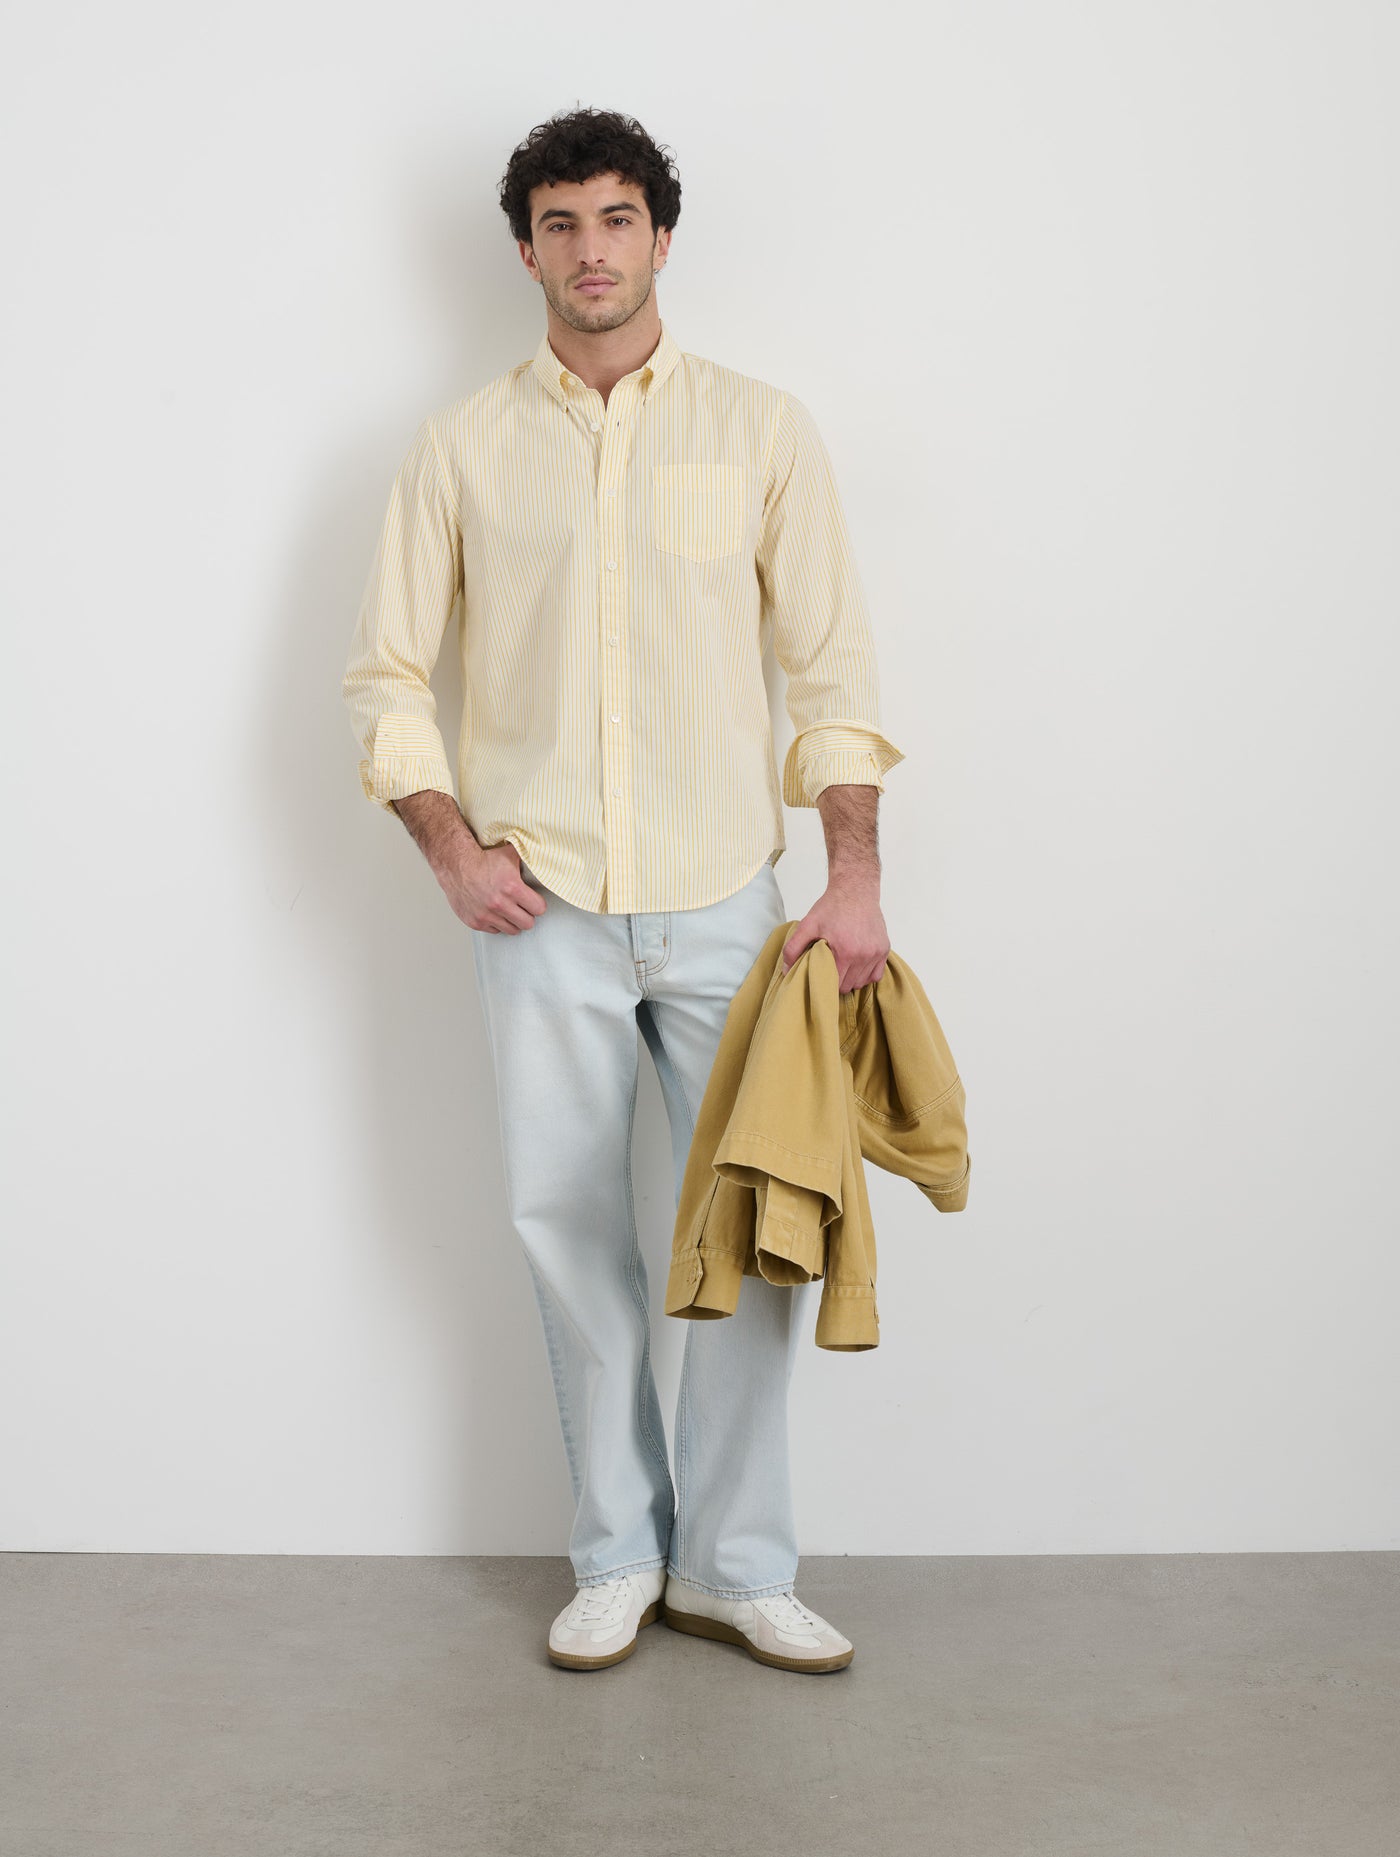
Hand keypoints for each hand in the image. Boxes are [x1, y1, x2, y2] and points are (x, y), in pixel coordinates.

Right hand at [439, 838, 546, 934]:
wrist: (456, 865)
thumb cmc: (482, 860)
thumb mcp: (509, 854)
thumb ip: (528, 856)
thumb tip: (544, 853)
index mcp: (512, 888)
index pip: (539, 909)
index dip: (538, 904)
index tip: (534, 901)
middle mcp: (500, 904)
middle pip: (528, 923)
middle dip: (527, 915)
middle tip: (523, 908)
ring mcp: (487, 915)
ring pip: (512, 930)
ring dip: (513, 921)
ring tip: (509, 911)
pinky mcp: (475, 922)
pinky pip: (495, 931)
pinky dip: (497, 924)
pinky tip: (495, 913)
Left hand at [781, 870, 889, 991]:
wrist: (855, 889)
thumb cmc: (832, 907)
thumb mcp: (808, 925)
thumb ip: (793, 948)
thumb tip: (786, 970)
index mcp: (845, 952)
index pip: (835, 985)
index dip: (824, 983)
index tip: (819, 975)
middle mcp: (864, 955)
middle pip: (848, 986)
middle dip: (837, 982)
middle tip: (829, 969)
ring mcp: (876, 953)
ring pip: (862, 982)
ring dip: (851, 979)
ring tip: (842, 966)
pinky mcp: (884, 949)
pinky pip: (876, 975)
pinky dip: (866, 974)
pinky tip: (856, 965)